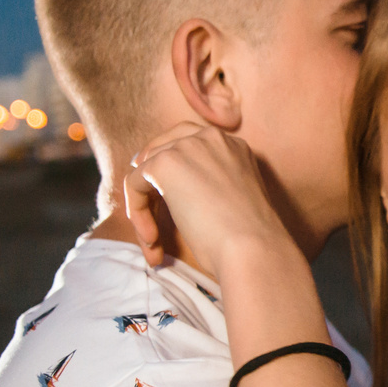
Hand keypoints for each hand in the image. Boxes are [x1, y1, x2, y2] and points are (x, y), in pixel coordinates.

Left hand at [120, 122, 303, 278]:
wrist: (253, 249)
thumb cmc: (248, 239)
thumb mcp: (232, 199)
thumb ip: (208, 184)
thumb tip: (173, 191)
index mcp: (233, 146)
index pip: (188, 147)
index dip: (173, 179)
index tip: (171, 211)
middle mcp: (212, 137)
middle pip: (163, 151)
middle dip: (154, 189)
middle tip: (153, 227)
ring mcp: (188, 146)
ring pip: (146, 170)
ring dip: (144, 207)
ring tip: (154, 241)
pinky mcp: (166, 163)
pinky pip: (134, 184)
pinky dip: (137, 213)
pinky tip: (152, 239)